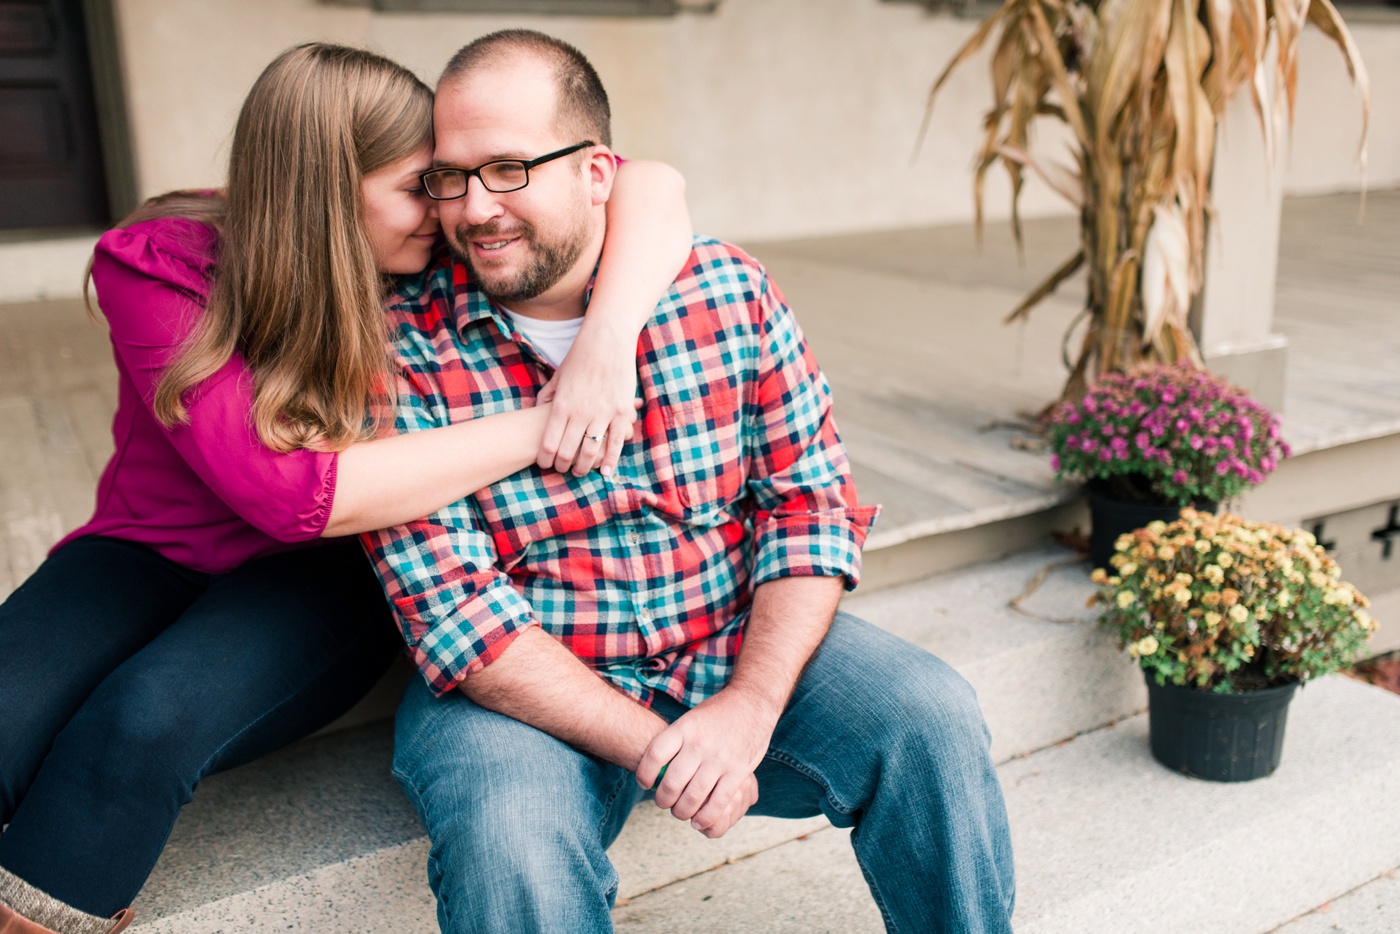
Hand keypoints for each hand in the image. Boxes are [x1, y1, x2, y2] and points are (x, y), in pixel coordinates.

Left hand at [536, 324, 638, 477]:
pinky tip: (605, 472)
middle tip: (562, 470)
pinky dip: (610, 461)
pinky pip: (616, 444)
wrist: (607, 339)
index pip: (548, 443)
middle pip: (567, 452)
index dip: (545, 459)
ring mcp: (603, 413)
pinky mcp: (622, 413)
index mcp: (561, 405)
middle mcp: (580, 412)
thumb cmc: (580, 356)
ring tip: (580, 471)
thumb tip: (536, 411)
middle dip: (562, 466)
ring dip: (584, 467)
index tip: (545, 464)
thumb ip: (547, 396)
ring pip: (591, 452)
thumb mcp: (558, 376)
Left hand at [635, 688, 778, 837]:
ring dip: (681, 811)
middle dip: (662, 800)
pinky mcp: (739, 772)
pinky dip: (705, 817)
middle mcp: (700, 744)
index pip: (655, 755)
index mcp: (685, 727)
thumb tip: (654, 769)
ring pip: (693, 797)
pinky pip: (719, 803)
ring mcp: (720, 759)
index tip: (644, 783)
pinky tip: (698, 821)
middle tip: (663, 802)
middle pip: (671, 783)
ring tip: (679, 812)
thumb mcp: (691, 719)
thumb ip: (675, 741)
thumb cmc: (716, 714)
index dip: (644, 774)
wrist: (752, 703)